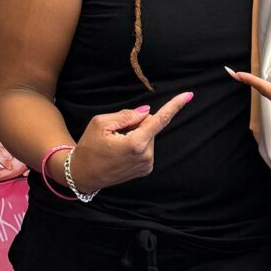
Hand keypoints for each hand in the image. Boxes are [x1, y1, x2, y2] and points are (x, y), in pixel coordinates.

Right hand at [65, 94, 191, 191]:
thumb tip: (147, 112)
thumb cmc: (89, 148)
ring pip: (148, 136)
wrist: (83, 174)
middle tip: (116, 133)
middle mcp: (145, 156)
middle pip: (150, 126)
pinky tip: (121, 152)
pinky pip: (146, 147)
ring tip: (116, 145)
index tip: (188, 95)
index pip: (159, 120)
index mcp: (135, 143)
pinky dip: (136, 144)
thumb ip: (127, 115)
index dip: (174, 106)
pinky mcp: (146, 169)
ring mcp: (147, 165)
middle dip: (137, 124)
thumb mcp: (100, 123)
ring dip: (135, 135)